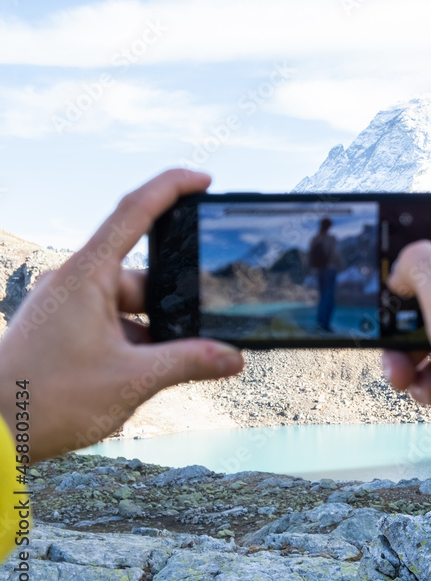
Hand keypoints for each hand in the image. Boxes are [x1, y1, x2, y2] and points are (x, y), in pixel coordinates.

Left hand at [0, 169, 244, 460]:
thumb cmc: (47, 399)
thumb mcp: (132, 380)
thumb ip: (190, 362)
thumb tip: (233, 357)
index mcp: (87, 276)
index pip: (135, 212)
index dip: (172, 188)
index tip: (204, 181)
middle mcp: (75, 283)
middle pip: (145, 276)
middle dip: (177, 305)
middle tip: (206, 332)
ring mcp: (67, 307)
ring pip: (132, 306)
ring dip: (156, 333)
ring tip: (166, 368)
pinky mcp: (63, 330)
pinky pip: (114, 324)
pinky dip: (137, 344)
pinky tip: (146, 374)